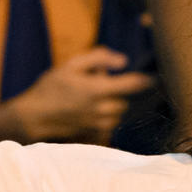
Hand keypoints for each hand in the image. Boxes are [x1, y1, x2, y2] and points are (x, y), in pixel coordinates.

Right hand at [5, 46, 155, 141]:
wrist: (33, 116)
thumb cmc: (51, 87)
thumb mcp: (71, 65)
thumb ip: (99, 58)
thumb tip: (124, 60)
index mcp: (98, 90)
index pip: (133, 85)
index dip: (148, 79)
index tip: (158, 75)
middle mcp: (102, 109)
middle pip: (127, 100)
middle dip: (121, 91)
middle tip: (104, 82)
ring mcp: (98, 123)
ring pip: (119, 113)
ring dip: (115, 103)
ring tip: (97, 95)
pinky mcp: (94, 133)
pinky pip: (111, 123)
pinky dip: (109, 115)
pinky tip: (96, 108)